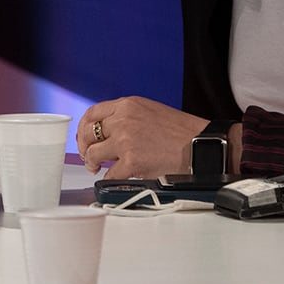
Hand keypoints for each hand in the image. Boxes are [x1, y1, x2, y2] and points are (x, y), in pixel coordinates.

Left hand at [75, 96, 206, 179]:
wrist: (200, 145)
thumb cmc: (181, 132)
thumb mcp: (149, 111)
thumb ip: (127, 117)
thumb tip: (107, 132)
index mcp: (128, 104)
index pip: (92, 113)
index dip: (83, 128)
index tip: (83, 138)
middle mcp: (123, 118)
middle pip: (89, 133)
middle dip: (85, 147)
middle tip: (88, 157)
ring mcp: (126, 139)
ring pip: (93, 153)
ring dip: (92, 163)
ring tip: (96, 168)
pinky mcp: (131, 160)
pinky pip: (109, 173)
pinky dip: (108, 178)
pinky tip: (114, 177)